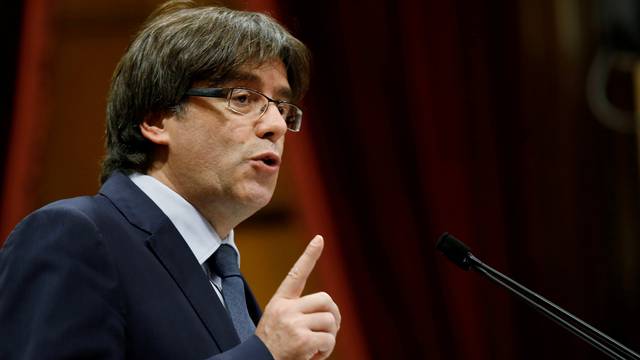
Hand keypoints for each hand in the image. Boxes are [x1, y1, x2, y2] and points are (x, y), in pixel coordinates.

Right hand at [256, 235, 340, 359]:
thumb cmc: (271, 347)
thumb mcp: (278, 322)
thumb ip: (298, 312)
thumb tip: (329, 313)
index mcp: (280, 302)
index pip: (296, 274)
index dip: (309, 255)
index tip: (320, 238)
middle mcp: (286, 309)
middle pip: (326, 299)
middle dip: (334, 315)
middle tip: (330, 329)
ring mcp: (294, 324)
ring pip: (330, 321)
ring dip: (329, 337)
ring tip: (316, 347)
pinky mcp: (302, 340)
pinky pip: (329, 339)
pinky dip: (327, 350)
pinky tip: (314, 356)